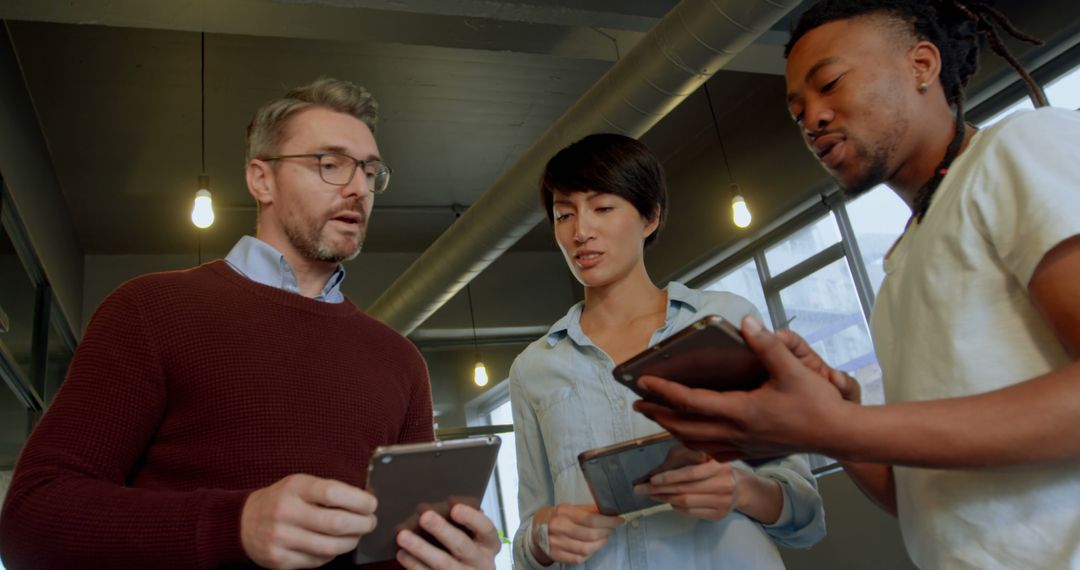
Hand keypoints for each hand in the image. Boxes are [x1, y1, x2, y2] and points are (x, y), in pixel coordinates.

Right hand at [240, 474, 376, 569]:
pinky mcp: (280, 560)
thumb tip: (365, 502)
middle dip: (362, 524)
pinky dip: (332, 554)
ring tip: (356, 535)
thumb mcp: (300, 484)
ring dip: (351, 542)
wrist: (243, 522)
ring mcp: (281, 538)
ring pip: (330, 547)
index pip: (333, 493)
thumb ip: (328, 490)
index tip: (372, 504)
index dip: (359, 500)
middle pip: (336, 523)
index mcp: (295, 488)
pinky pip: (317, 561)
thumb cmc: (282, 499)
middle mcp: (286, 512)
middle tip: (370, 522)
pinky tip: (334, 545)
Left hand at [395, 504, 499, 569]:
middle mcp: (481, 562)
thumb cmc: (468, 551)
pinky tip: (403, 554)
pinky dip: (414, 564)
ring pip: (443, 563)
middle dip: (442, 530)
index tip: (455, 508)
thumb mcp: (473, 537)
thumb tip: (433, 506)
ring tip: (403, 536)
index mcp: (489, 544)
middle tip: (425, 517)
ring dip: (421, 549)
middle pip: (462, 546)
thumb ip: (461, 524)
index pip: (485, 528)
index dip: (471, 517)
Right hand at [530, 504, 623, 564]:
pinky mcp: (555, 555)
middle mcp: (558, 527)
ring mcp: (555, 543)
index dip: (608, 521)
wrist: (537, 528)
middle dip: (606, 532)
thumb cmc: (558, 516)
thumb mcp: (571, 508)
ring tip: (604, 538)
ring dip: (600, 544)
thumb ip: (589, 510)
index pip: (590, 519)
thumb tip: (610, 512)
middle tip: (612, 529)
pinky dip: (590, 553)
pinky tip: (593, 547)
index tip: (619, 520)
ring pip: (585, 549)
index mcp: (563, 511)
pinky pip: (578, 558)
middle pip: (590, 535)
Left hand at [633, 315, 857, 461]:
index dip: (665, 392)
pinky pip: (714, 452)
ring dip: (673, 430)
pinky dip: (695, 444)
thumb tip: (747, 323)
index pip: (692, 402)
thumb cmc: (817, 405)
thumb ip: (767, 345)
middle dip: (659, 414)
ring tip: (658, 418)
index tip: (644, 382)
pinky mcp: (751, 451)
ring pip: (697, 442)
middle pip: (685, 427)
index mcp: (741, 411)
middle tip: (638, 404)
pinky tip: (692, 439)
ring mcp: (743, 446)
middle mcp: (736, 432)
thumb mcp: (793, 370)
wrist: (839, 436)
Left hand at [634, 458, 738, 519]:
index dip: (670, 477)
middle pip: (686, 490)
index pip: (691, 473)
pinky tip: (669, 500)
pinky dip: (676, 507)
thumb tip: (653, 472)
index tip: (652, 479)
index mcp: (719, 465)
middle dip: (660, 490)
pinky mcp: (720, 515)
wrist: (739, 486)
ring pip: (686, 503)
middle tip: (641, 490)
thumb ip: (679, 460)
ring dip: (665, 499)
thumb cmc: (713, 467)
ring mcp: (723, 502)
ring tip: (652, 494)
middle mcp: (724, 484)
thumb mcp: (699, 456)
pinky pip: (691, 512)